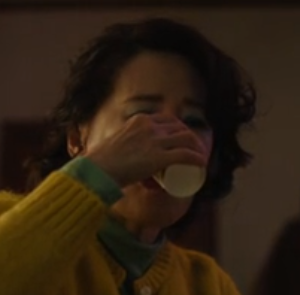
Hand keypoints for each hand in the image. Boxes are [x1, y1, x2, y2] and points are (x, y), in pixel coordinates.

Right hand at [84, 114, 207, 186]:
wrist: (97, 170)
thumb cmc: (102, 161)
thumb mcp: (117, 142)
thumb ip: (123, 144)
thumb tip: (124, 156)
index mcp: (140, 120)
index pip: (167, 119)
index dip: (180, 129)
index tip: (183, 140)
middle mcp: (149, 127)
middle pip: (180, 128)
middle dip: (191, 138)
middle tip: (194, 151)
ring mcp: (154, 141)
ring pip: (186, 140)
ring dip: (197, 148)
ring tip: (200, 157)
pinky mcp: (158, 158)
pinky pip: (185, 155)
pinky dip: (197, 158)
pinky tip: (202, 163)